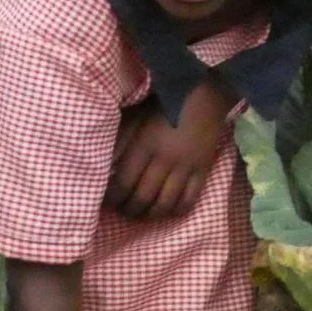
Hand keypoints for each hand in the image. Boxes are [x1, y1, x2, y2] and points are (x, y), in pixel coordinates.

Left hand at [106, 79, 233, 219]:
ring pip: (165, 204)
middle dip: (129, 210)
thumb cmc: (165, 104)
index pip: (123, 183)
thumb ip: (121, 141)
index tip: (107, 202)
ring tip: (142, 214)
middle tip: (123, 211)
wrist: (205, 95)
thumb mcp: (137, 117)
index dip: (113, 199)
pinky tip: (168, 210)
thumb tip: (106, 167)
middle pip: (142, 198)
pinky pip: (189, 199)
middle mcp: (164, 160)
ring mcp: (186, 167)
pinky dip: (176, 210)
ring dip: (150, 215)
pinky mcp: (203, 170)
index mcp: (144, 146)